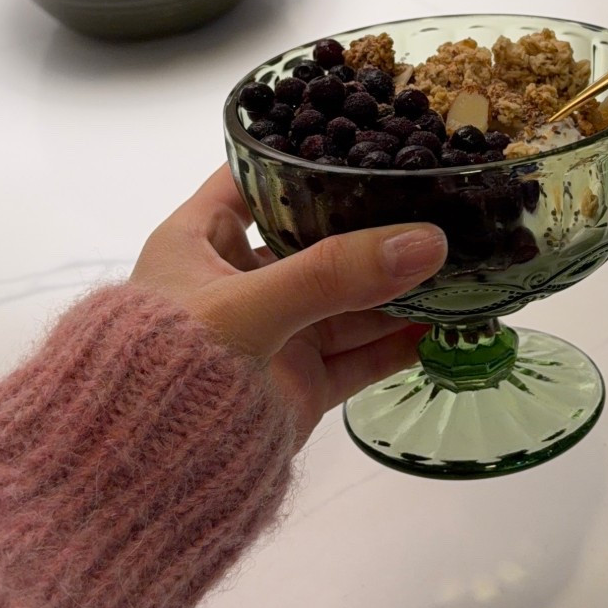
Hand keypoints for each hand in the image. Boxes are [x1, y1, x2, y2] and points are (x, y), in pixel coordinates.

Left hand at [131, 167, 446, 447]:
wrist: (146, 472)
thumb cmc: (170, 363)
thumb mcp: (249, 305)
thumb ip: (334, 274)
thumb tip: (426, 242)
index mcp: (198, 240)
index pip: (253, 178)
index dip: (301, 155)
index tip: (362, 135)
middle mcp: (239, 280)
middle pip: (317, 239)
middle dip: (373, 224)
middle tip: (436, 197)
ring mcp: (275, 333)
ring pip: (349, 300)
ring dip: (400, 286)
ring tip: (461, 260)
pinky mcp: (302, 383)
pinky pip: (361, 356)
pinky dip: (402, 342)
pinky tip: (445, 324)